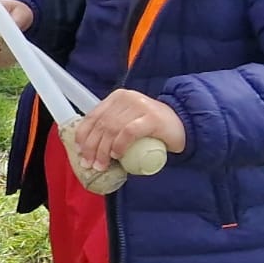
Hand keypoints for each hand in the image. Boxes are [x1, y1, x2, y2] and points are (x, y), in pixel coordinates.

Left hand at [71, 89, 185, 172]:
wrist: (184, 125)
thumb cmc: (153, 128)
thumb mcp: (128, 122)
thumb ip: (112, 128)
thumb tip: (89, 149)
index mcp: (117, 98)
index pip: (93, 116)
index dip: (83, 135)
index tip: (79, 151)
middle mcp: (127, 99)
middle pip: (101, 124)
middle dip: (91, 147)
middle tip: (89, 164)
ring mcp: (140, 106)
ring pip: (112, 129)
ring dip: (103, 150)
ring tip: (101, 165)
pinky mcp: (152, 118)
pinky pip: (129, 132)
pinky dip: (119, 145)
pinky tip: (117, 155)